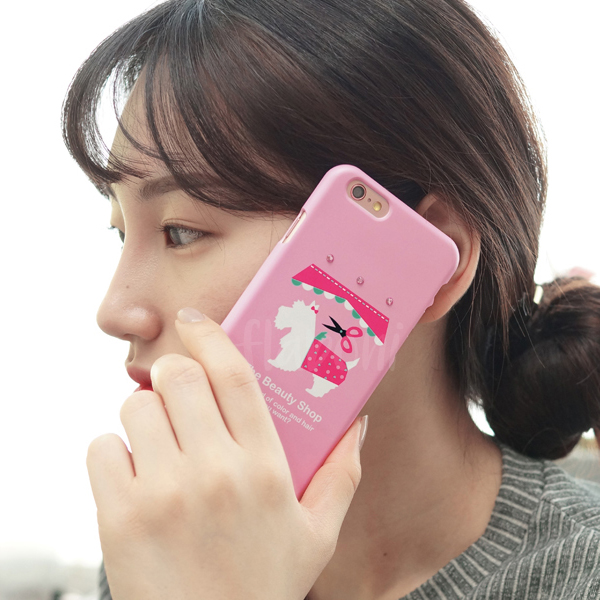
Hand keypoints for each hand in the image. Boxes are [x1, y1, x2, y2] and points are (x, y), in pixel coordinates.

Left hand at [87, 308, 365, 599]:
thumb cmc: (263, 585)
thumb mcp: (318, 533)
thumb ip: (343, 473)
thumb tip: (358, 422)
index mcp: (265, 468)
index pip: (236, 376)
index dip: (213, 336)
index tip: (195, 319)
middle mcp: (216, 472)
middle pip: (180, 377)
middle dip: (174, 373)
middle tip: (178, 389)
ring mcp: (164, 493)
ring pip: (137, 407)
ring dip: (145, 412)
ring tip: (159, 439)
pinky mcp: (120, 516)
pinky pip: (103, 448)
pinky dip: (113, 452)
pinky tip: (135, 476)